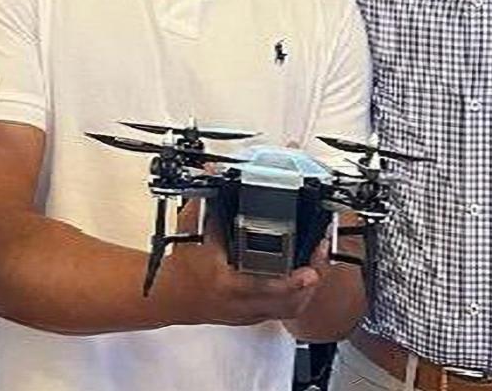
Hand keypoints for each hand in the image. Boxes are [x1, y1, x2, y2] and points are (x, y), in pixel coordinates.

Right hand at [161, 199, 322, 326]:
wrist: (169, 295)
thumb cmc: (182, 266)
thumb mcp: (194, 228)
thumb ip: (208, 200)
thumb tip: (214, 174)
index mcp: (229, 284)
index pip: (266, 286)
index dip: (292, 281)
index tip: (310, 269)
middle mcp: (242, 304)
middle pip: (289, 302)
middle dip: (312, 278)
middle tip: (321, 254)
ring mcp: (249, 314)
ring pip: (291, 309)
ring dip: (309, 288)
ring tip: (318, 263)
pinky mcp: (253, 317)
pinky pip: (284, 311)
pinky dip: (299, 295)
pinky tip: (305, 278)